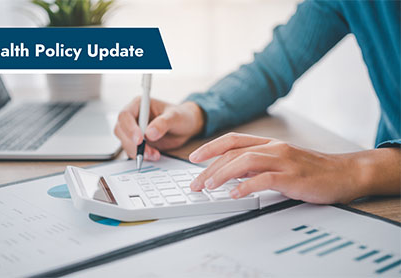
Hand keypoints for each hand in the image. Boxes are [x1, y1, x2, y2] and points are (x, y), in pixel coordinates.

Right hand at [114, 97, 204, 159]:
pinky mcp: (138, 142)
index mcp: (139, 105)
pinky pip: (133, 150)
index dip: (129, 128)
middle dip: (132, 143)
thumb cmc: (181, 116)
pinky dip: (141, 156)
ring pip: (125, 142)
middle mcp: (134, 117)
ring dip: (137, 152)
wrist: (186, 126)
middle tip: (147, 151)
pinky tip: (153, 155)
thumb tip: (149, 133)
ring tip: (155, 154)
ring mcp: (134, 130)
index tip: (140, 140)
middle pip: (121, 130)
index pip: (125, 115)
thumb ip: (163, 123)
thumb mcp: (175, 117)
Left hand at [189, 132, 400, 203]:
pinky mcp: (293, 177)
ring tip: (208, 187)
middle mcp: (273, 148)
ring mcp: (283, 160)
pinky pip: (264, 179)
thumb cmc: (311, 169)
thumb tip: (230, 173)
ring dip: (222, 174)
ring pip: (245, 162)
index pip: (232, 140)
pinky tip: (234, 194)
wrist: (345, 173)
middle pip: (233, 153)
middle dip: (209, 168)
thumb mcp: (280, 162)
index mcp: (269, 143)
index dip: (210, 147)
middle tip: (196, 183)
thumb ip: (256, 165)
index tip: (194, 158)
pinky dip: (246, 186)